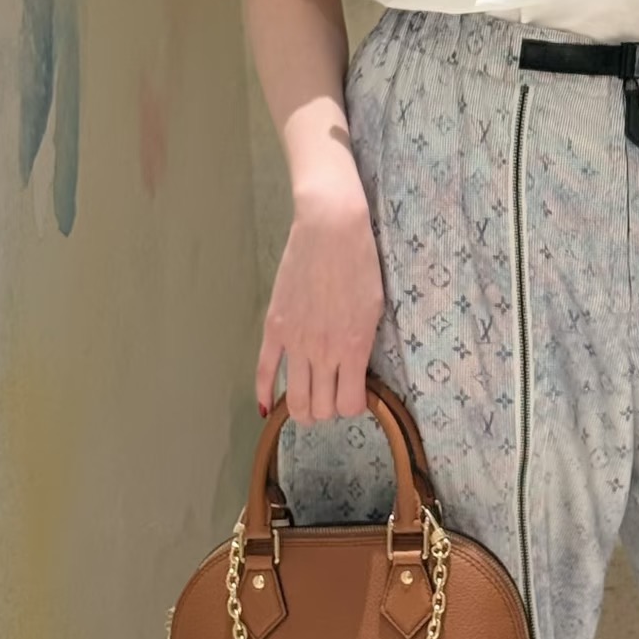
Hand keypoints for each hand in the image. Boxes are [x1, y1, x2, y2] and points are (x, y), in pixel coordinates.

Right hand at [255, 170, 385, 425]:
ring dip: (302, 409)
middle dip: (328, 410)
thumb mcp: (375, 308)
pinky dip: (264, 394)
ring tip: (308, 403)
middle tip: (331, 395)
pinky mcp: (274, 327)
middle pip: (321, 409)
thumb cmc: (361, 263)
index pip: (349, 405)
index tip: (354, 393)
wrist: (331, 229)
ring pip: (294, 401)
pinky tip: (266, 406)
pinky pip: (264, 371)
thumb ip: (362, 344)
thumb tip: (353, 371)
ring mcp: (295, 342)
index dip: (353, 405)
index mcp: (354, 348)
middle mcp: (324, 352)